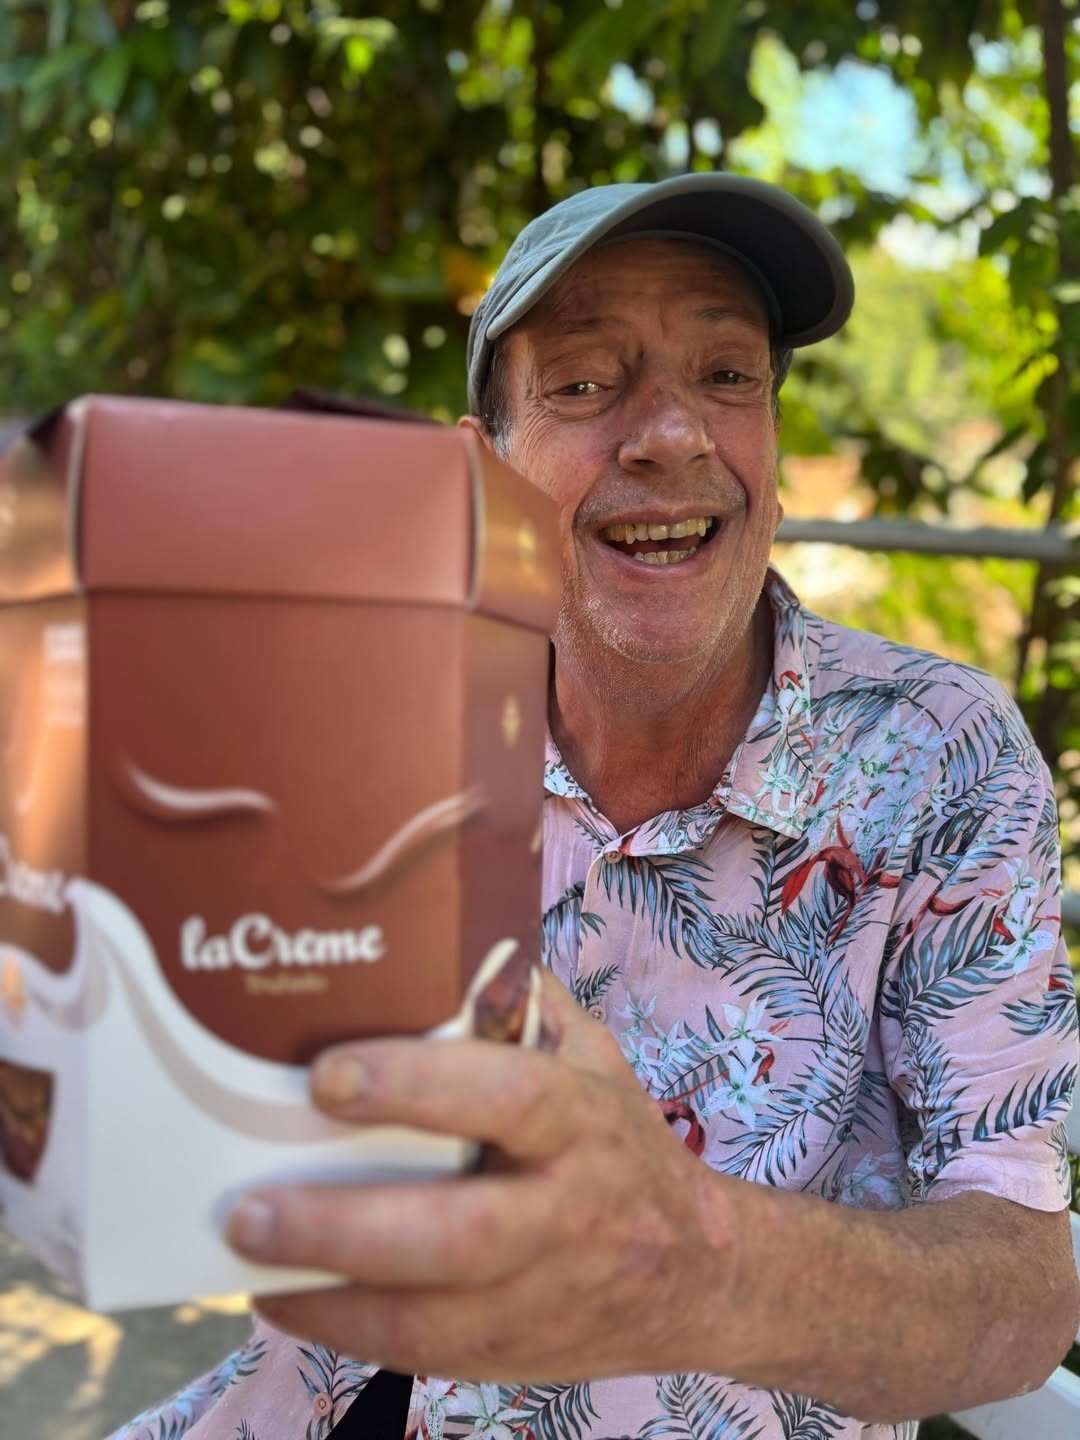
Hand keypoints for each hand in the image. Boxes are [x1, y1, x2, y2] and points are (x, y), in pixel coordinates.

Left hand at [225, 971, 731, 1380]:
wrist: (696, 1270)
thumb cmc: (618, 1141)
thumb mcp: (591, 1056)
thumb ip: (521, 1003)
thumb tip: (435, 941)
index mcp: (582, 1119)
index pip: (506, 1096)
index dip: (418, 1086)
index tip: (328, 1075)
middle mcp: (567, 1212)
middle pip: (460, 1233)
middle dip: (346, 1225)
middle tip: (250, 1207)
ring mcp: (542, 1295)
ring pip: (434, 1316)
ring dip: (331, 1293)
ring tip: (248, 1257)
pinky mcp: (517, 1353)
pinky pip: (423, 1353)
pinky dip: (347, 1331)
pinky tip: (287, 1298)